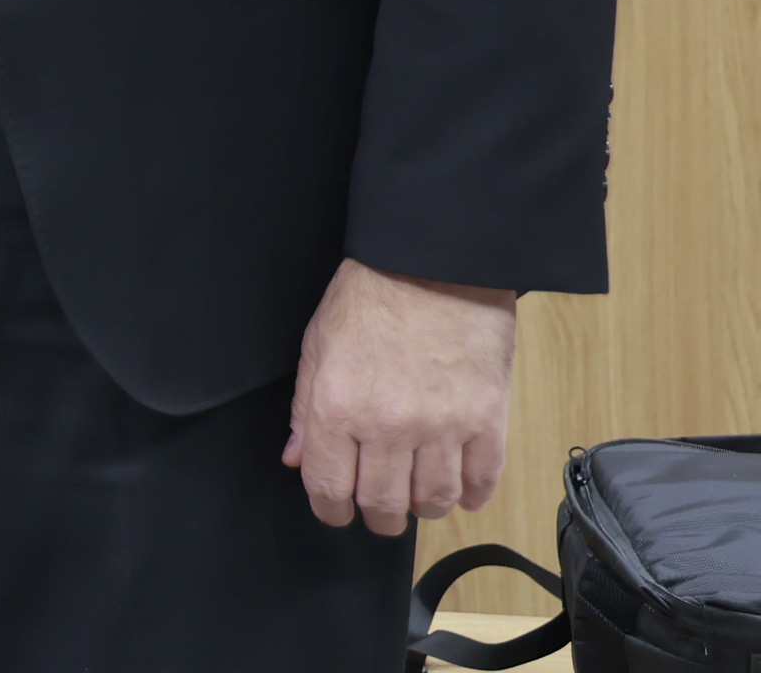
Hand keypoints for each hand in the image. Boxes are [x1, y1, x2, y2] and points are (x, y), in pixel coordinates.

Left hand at [286, 258, 516, 532]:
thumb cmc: (368, 298)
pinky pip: (482, 480)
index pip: (328, 487)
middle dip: (377, 518)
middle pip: (383, 504)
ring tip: (417, 499)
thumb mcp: (316, 345)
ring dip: (423, 510)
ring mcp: (441, 427)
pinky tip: (461, 491)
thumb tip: (296, 459)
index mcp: (337, 408)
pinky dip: (471, 495)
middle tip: (379, 512)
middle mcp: (387, 426)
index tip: (336, 511)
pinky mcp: (487, 420)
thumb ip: (304, 409)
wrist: (432, 265)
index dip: (330, 510)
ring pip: (433, 501)